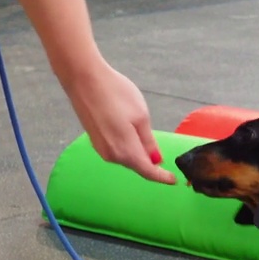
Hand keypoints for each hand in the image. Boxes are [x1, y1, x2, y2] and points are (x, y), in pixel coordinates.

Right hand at [61, 60, 175, 184]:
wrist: (84, 79)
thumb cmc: (115, 94)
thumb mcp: (141, 116)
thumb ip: (148, 141)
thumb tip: (155, 159)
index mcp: (126, 151)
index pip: (148, 171)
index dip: (162, 177)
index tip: (174, 180)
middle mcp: (112, 155)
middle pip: (136, 165)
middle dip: (151, 165)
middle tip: (165, 164)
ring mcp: (101, 149)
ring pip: (126, 157)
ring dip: (138, 155)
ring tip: (149, 146)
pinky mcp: (94, 140)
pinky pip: (116, 150)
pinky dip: (127, 147)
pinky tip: (131, 135)